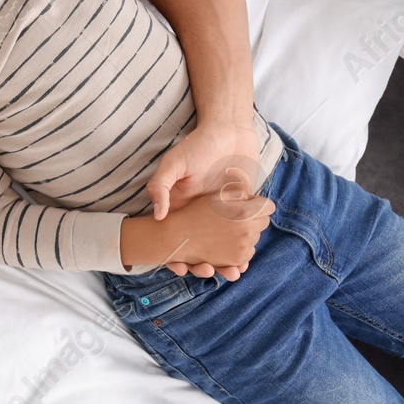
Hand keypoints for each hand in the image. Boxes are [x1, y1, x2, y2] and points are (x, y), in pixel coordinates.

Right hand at [148, 121, 261, 277]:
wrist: (229, 130)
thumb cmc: (198, 144)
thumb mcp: (173, 163)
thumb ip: (160, 186)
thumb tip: (158, 216)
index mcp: (180, 203)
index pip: (173, 234)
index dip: (173, 254)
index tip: (180, 269)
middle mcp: (199, 210)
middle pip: (198, 244)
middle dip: (202, 264)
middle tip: (207, 273)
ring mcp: (221, 211)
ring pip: (221, 243)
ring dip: (224, 261)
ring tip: (230, 273)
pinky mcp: (242, 207)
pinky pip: (242, 232)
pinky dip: (244, 247)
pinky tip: (245, 260)